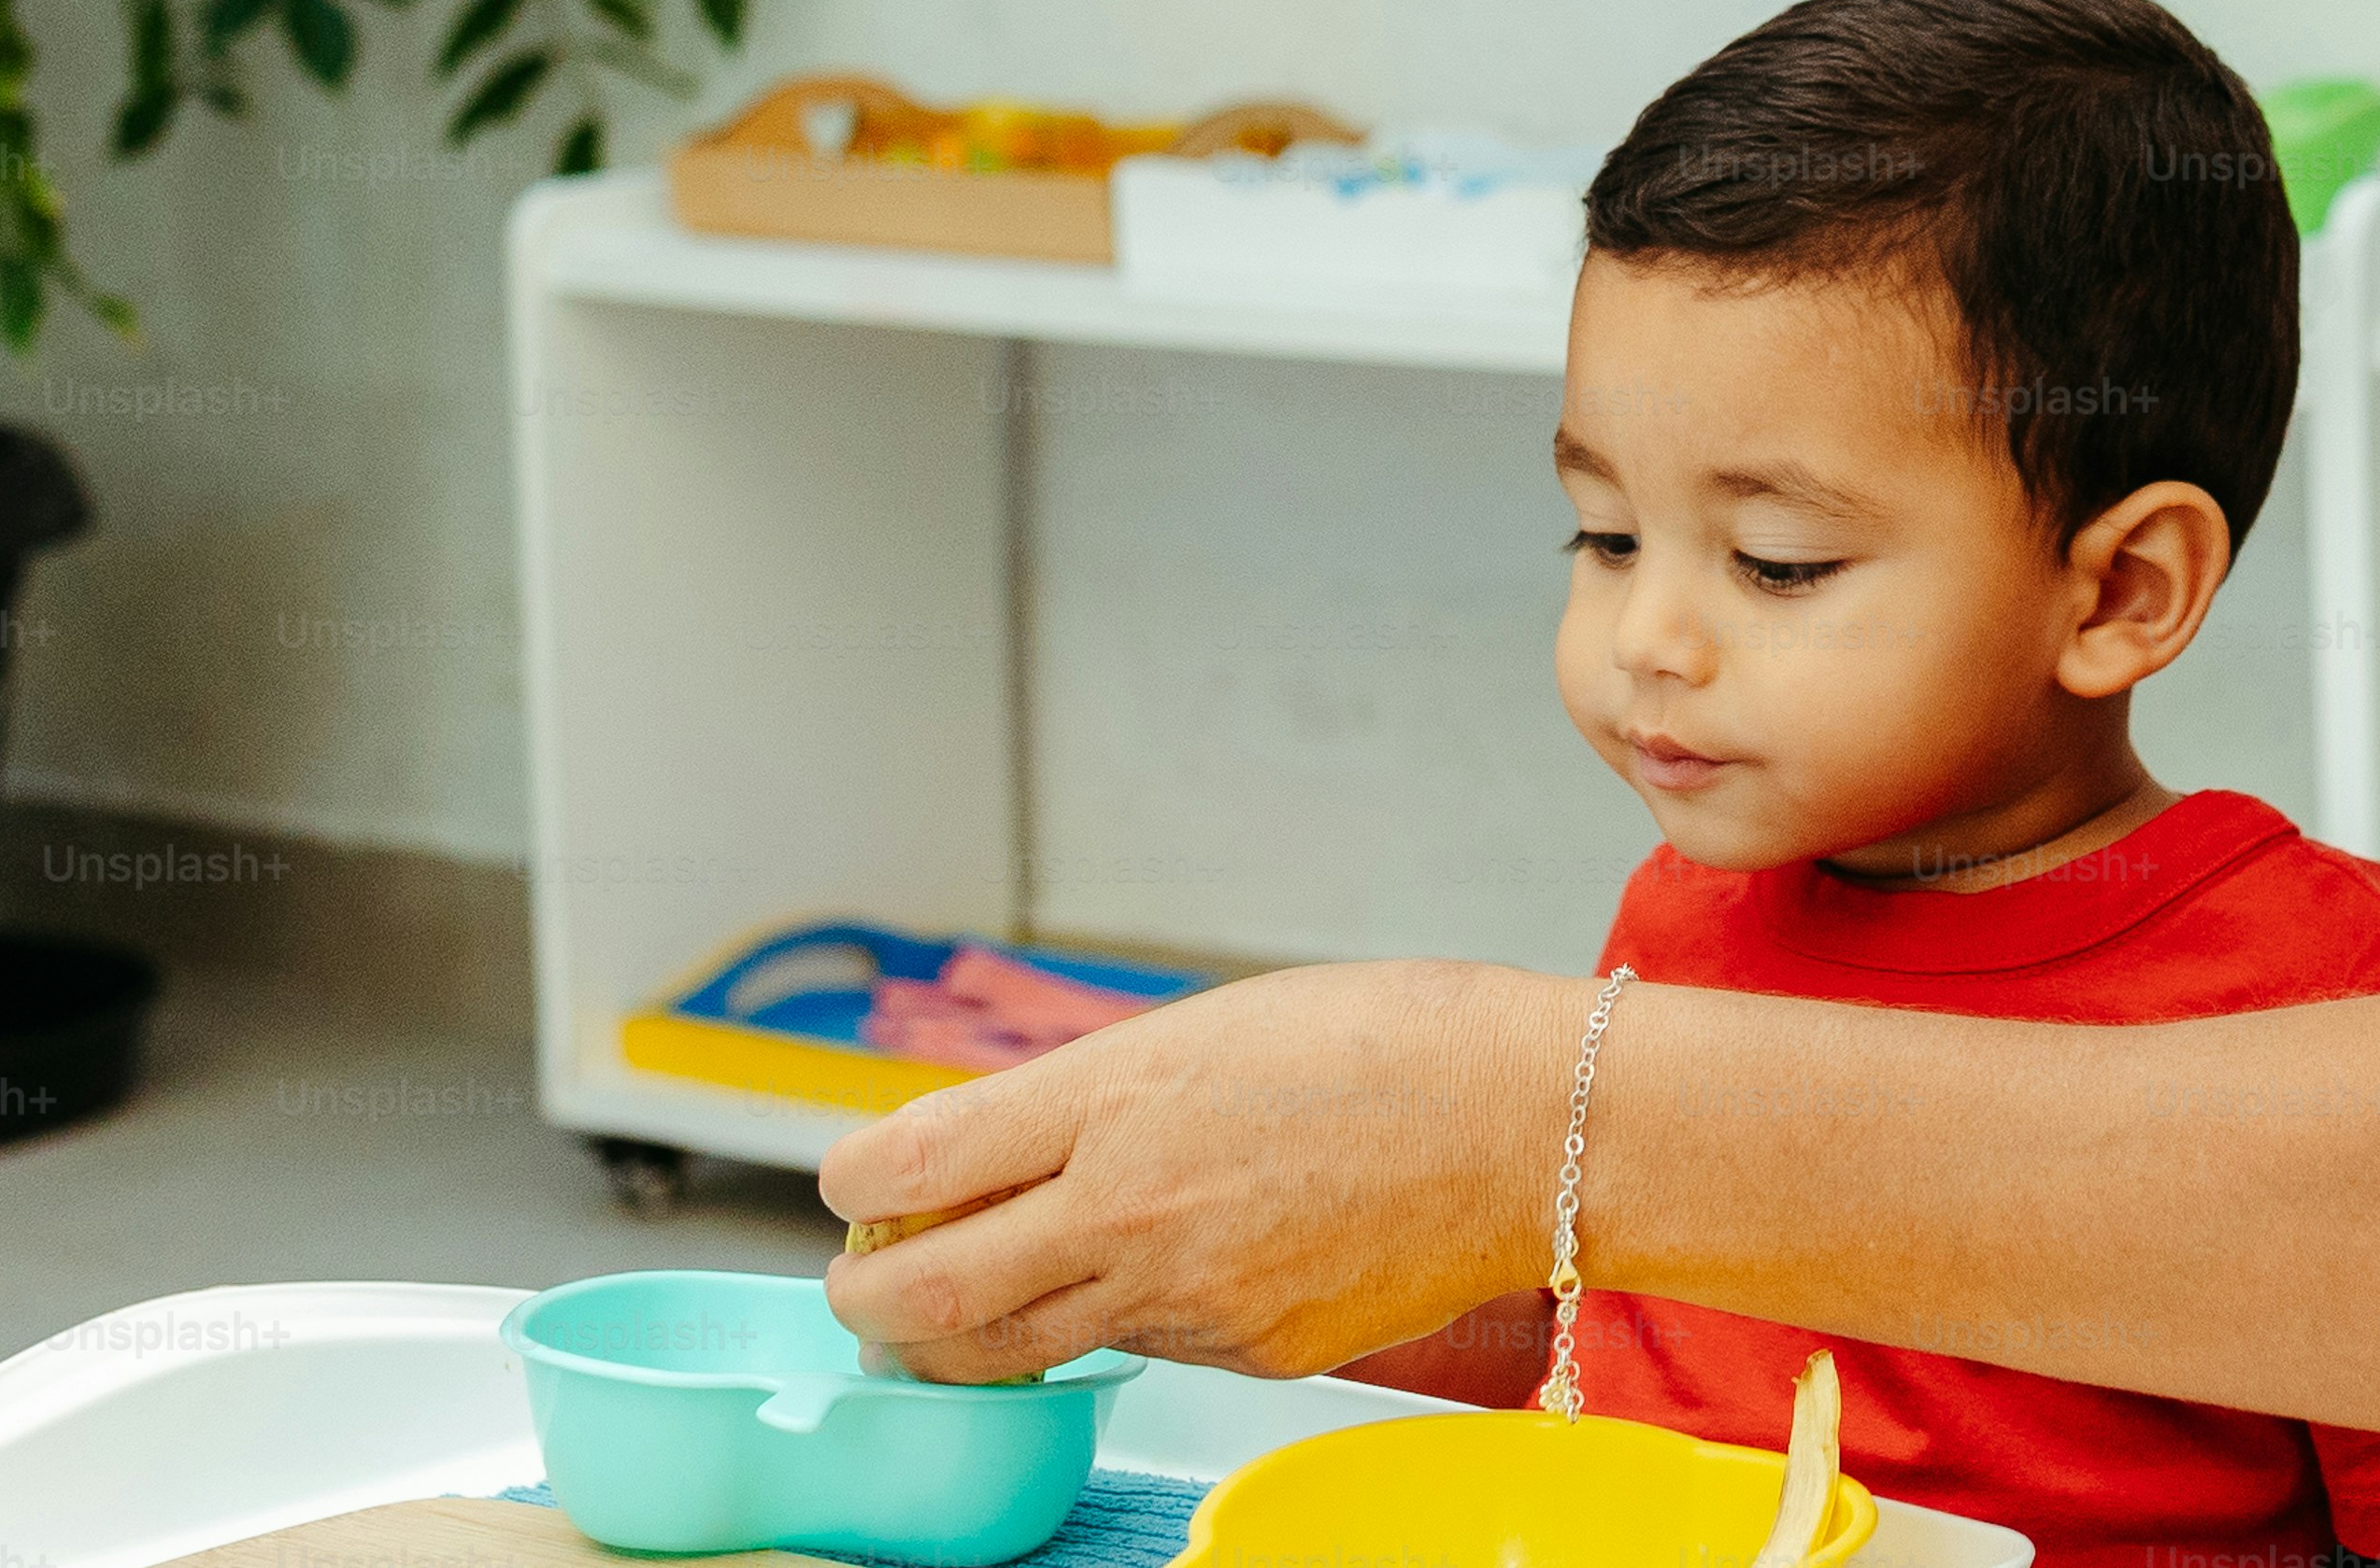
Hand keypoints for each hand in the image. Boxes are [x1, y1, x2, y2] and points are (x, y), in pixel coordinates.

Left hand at [818, 958, 1552, 1381]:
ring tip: (970, 1291)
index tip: (849, 1184)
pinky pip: (1135, 1349)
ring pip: (1016, 1347)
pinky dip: (1109, 1319)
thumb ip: (1091, 1094)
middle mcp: (1132, 1208)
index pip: (909, 1164)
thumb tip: (991, 1150)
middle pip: (927, 1295)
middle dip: (866, 1299)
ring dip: (965, 1328)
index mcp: (1117, 1098)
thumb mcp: (1211, 1026)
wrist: (1532, 1125)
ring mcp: (1188, 1297)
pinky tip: (1149, 1273)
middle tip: (860, 1284)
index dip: (848, 1183)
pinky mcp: (1244, 1354)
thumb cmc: (1394, 1043)